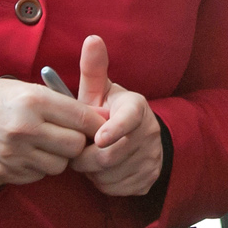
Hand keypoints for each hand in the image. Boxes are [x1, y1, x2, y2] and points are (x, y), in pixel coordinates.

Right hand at [0, 77, 102, 185]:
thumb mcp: (19, 87)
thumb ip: (54, 101)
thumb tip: (93, 116)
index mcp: (32, 100)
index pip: (82, 118)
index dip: (96, 123)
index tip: (100, 124)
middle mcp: (25, 128)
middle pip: (75, 146)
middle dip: (76, 142)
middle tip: (69, 134)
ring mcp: (14, 154)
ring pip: (59, 166)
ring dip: (57, 157)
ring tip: (44, 143)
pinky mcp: (5, 173)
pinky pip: (37, 176)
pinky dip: (37, 167)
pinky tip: (26, 153)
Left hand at [68, 35, 164, 197]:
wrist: (138, 138)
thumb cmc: (109, 110)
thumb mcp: (101, 90)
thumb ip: (93, 69)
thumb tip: (92, 38)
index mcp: (136, 107)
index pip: (130, 119)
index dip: (114, 130)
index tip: (100, 138)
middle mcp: (148, 133)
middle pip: (110, 155)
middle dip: (85, 155)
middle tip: (77, 148)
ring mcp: (151, 158)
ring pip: (110, 174)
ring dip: (92, 170)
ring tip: (90, 156)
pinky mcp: (147, 179)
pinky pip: (116, 188)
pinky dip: (102, 182)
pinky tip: (101, 169)